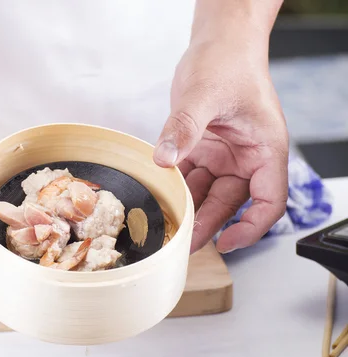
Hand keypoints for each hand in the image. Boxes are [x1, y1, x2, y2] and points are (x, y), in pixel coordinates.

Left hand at [153, 32, 288, 253]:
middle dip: (208, 224)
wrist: (218, 42)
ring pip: (208, 193)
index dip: (252, 227)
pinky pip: (190, 176)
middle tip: (183, 242)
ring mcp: (225, 154)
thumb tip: (164, 159)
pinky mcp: (204, 148)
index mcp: (264, 149)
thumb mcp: (204, 94)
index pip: (269, 201)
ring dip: (189, 208)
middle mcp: (247, 156)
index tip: (227, 243)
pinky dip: (176, 187)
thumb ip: (184, 128)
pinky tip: (159, 197)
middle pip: (231, 203)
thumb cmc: (227, 61)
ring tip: (167, 226)